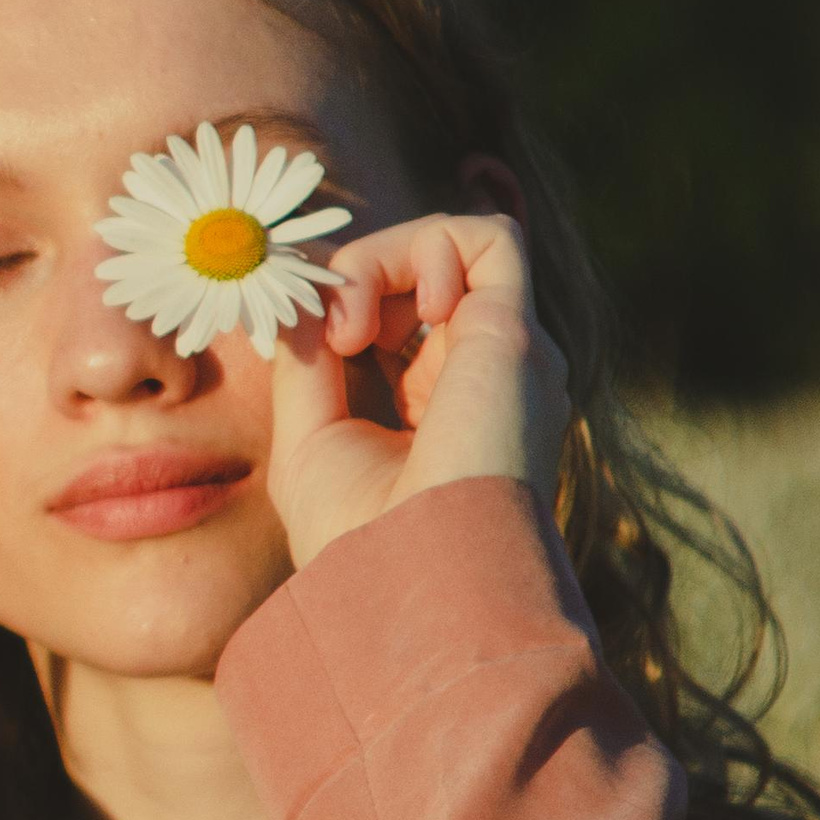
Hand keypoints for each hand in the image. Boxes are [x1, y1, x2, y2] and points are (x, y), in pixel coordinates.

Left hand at [265, 210, 571, 571]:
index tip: (301, 341)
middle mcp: (485, 375)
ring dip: (378, 261)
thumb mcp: (309, 438)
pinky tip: (394, 312)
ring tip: (350, 331)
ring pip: (447, 247)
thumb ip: (307, 361)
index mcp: (441, 406)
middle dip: (353, 279)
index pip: (395, 316)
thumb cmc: (360, 539)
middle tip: (324, 336)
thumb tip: (302, 296)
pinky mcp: (518, 333)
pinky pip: (487, 234)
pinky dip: (425, 245)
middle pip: (416, 276)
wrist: (413, 584)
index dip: (341, 304)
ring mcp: (506, 353)